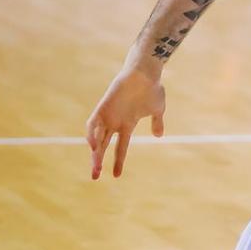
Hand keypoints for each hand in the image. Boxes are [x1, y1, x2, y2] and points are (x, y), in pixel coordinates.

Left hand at [86, 65, 166, 179]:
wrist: (145, 73)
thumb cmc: (153, 89)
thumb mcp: (157, 109)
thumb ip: (157, 122)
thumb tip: (159, 136)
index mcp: (128, 125)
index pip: (120, 147)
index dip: (118, 161)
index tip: (116, 176)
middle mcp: (116, 123)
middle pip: (104, 146)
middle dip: (98, 161)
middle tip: (95, 176)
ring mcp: (109, 115)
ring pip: (97, 137)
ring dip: (94, 150)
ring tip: (95, 162)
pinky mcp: (103, 107)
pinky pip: (93, 123)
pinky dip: (91, 133)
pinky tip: (92, 144)